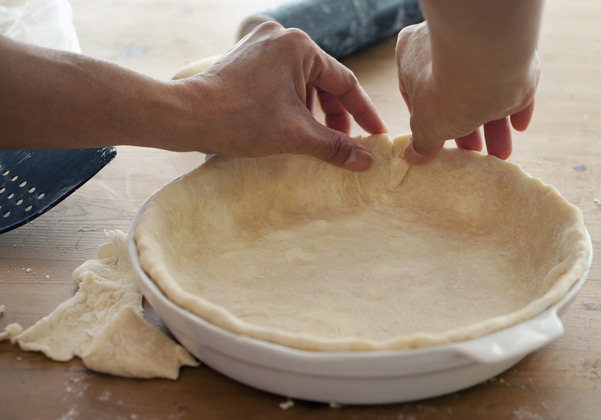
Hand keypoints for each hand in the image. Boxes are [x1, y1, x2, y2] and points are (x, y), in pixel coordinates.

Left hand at [174, 22, 386, 169]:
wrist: (185, 116)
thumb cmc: (239, 121)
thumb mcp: (296, 135)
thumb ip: (335, 146)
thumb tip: (365, 161)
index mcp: (299, 47)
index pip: (344, 82)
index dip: (362, 112)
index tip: (374, 134)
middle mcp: (282, 37)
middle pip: (323, 80)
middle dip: (335, 114)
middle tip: (344, 143)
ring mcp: (262, 45)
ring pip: (303, 81)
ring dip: (313, 110)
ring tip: (316, 139)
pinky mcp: (247, 57)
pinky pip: (282, 79)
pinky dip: (293, 102)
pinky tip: (292, 126)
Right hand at [395, 21, 539, 164]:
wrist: (488, 60)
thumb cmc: (443, 89)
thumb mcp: (427, 124)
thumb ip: (422, 140)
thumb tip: (414, 155)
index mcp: (413, 51)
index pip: (414, 88)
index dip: (424, 117)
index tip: (434, 138)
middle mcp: (447, 43)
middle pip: (454, 93)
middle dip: (464, 127)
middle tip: (471, 150)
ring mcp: (480, 47)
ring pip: (485, 91)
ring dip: (494, 126)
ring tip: (498, 152)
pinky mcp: (511, 54)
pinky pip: (512, 83)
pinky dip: (516, 106)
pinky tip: (518, 127)